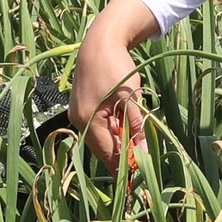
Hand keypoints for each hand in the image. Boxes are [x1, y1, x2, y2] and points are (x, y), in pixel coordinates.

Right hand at [69, 0, 160, 166]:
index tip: (138, 178)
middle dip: (121, 157)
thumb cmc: (116, 67)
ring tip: (136, 148)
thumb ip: (136, 126)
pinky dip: (111, 131)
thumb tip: (144, 152)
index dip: (123, 166)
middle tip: (141, 166)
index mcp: (88, 119)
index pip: (107, 153)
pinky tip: (125, 130)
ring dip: (117, 143)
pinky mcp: (81, 108)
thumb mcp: (130, 97)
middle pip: (102, 148)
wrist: (100, 42)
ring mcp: (77, 114)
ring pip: (100, 138)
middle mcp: (78, 120)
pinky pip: (97, 127)